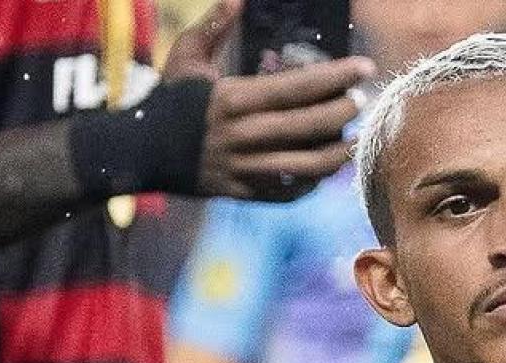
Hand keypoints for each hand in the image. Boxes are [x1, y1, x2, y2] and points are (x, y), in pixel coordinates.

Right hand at [167, 0, 373, 201]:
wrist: (142, 153)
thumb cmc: (169, 99)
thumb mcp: (186, 56)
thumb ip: (215, 25)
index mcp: (233, 99)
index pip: (297, 88)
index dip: (336, 77)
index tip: (363, 69)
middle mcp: (242, 137)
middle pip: (308, 127)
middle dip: (343, 112)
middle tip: (362, 101)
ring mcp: (244, 170)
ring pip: (305, 166)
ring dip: (337, 153)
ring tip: (353, 139)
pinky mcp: (243, 194)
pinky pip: (288, 193)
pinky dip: (312, 182)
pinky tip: (325, 167)